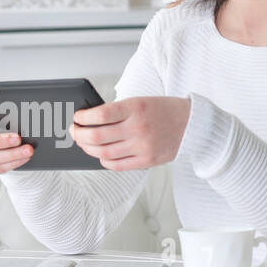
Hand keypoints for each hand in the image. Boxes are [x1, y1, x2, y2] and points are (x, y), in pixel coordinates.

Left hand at [69, 96, 191, 170]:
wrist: (192, 124)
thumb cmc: (163, 110)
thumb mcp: (140, 101)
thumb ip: (118, 111)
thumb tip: (89, 121)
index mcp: (136, 107)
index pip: (100, 114)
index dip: (83, 118)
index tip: (77, 118)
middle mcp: (138, 127)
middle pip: (97, 136)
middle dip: (79, 134)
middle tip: (74, 131)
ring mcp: (143, 146)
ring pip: (103, 153)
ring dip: (88, 148)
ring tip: (84, 143)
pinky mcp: (147, 160)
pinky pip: (117, 165)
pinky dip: (104, 160)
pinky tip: (100, 155)